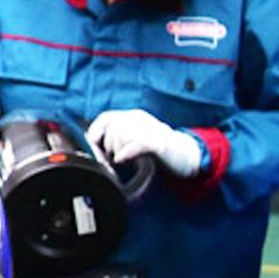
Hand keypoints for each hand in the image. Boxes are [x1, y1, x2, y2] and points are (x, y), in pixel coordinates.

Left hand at [87, 109, 204, 177]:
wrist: (187, 156)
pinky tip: (123, 159)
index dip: (95, 132)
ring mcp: (150, 129)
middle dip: (107, 147)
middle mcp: (140, 119)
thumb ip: (116, 138)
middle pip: (111, 129)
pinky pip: (135, 144)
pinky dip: (125, 153)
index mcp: (133, 117)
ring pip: (121, 136)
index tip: (95, 146)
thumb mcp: (134, 139)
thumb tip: (91, 144)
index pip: (106, 118)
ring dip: (117, 152)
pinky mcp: (159, 142)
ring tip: (124, 161)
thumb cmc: (157, 151)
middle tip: (112, 159)